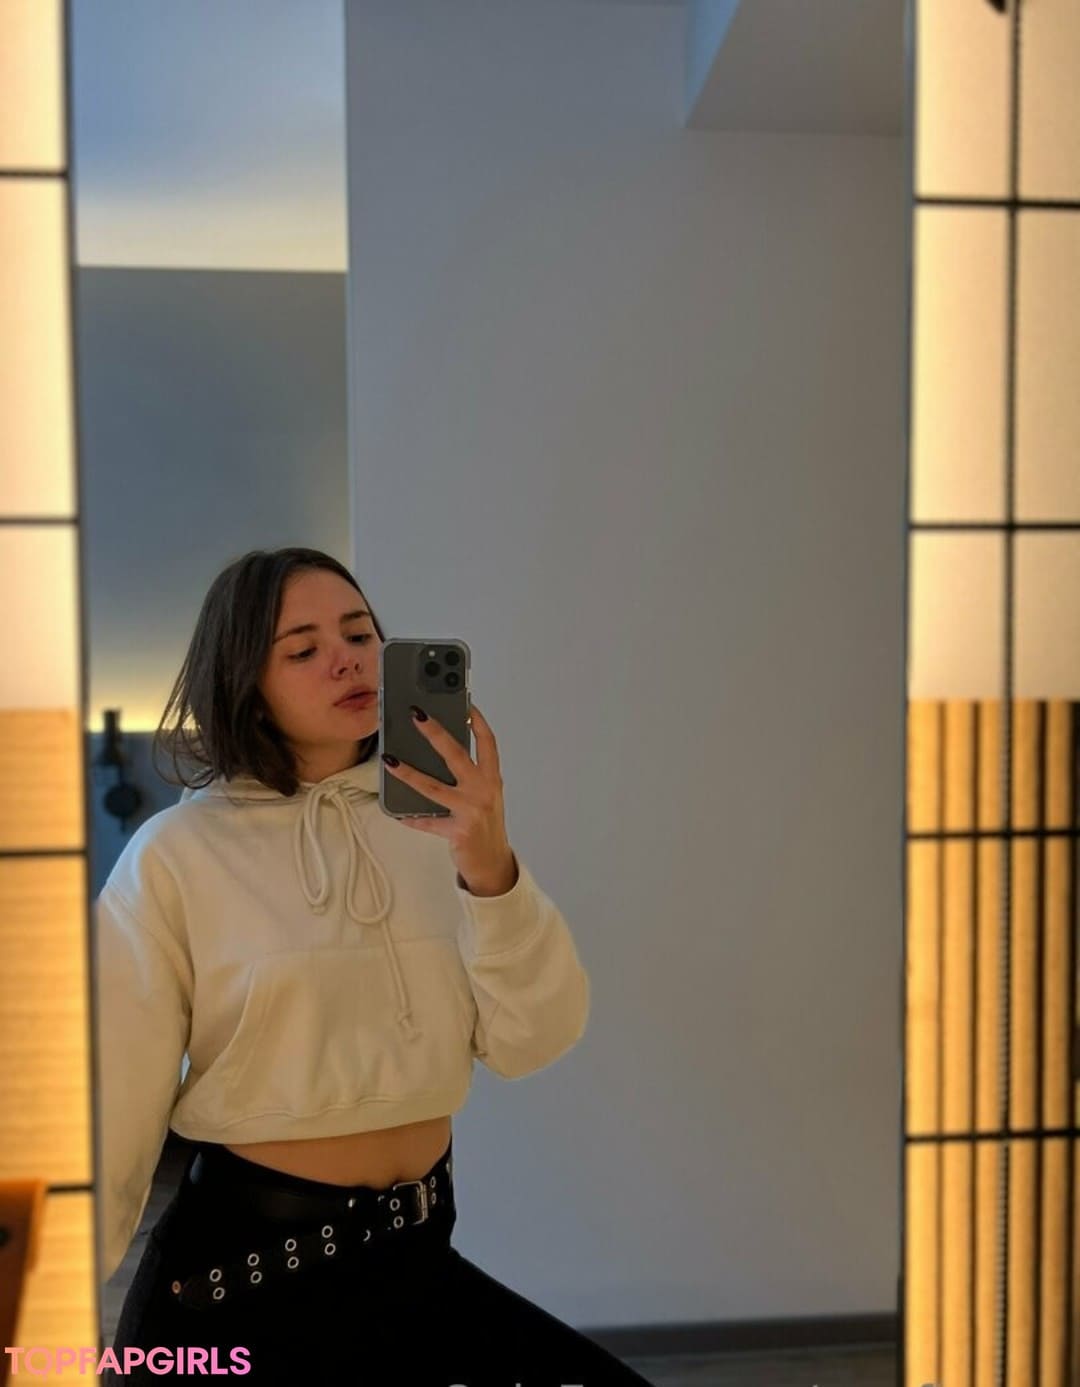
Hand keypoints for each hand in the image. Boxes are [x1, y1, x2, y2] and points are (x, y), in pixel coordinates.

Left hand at [383, 702, 517, 895]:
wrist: (493, 863)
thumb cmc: (485, 825)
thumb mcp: (484, 796)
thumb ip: (469, 776)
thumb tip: (438, 753)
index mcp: (491, 779)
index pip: (487, 742)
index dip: (477, 720)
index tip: (464, 703)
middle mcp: (484, 791)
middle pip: (457, 754)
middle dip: (435, 732)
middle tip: (416, 714)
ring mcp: (471, 811)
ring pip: (433, 787)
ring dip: (408, 773)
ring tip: (389, 760)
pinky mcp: (459, 832)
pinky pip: (428, 822)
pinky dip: (411, 818)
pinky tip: (397, 813)